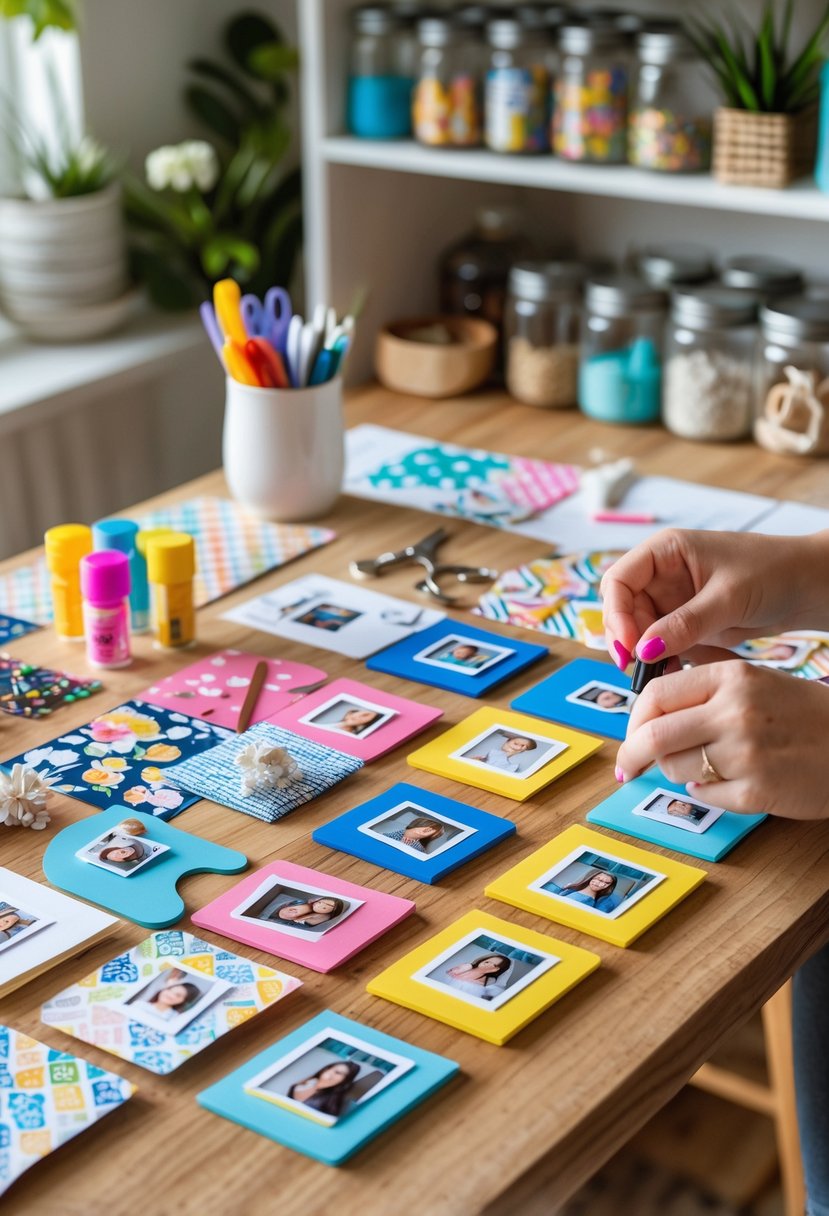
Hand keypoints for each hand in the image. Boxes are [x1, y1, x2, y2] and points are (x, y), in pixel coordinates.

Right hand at [600, 528, 826, 668]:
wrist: (810, 586)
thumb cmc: (775, 572)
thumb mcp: (728, 598)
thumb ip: (684, 624)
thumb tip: (643, 650)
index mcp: (665, 551)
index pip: (618, 580)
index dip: (616, 614)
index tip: (629, 647)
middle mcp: (663, 573)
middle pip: (622, 608)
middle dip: (626, 637)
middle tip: (638, 668)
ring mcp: (673, 599)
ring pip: (639, 630)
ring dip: (644, 653)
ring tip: (659, 674)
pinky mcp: (687, 622)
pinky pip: (662, 644)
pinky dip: (664, 659)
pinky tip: (675, 671)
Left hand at [615, 661, 828, 819]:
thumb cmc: (801, 714)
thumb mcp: (755, 680)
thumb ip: (705, 684)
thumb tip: (648, 695)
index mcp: (733, 677)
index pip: (655, 695)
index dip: (634, 718)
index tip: (632, 732)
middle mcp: (736, 711)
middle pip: (654, 735)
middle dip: (632, 754)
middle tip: (627, 766)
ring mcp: (746, 753)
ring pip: (675, 768)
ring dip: (675, 772)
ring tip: (699, 768)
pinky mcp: (756, 791)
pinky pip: (705, 796)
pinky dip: (707, 792)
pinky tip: (730, 782)